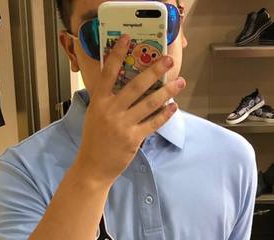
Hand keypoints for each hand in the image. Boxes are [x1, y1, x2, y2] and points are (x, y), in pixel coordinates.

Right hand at [75, 34, 185, 185]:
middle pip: (136, 85)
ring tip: (180, 82)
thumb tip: (122, 85)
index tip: (127, 38)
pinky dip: (165, 114)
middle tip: (169, 60)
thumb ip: (107, 100)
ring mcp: (123, 125)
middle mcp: (111, 110)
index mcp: (99, 102)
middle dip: (155, 70)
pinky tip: (174, 106)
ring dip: (167, 91)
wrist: (93, 167)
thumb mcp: (94, 115)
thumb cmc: (94, 141)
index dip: (117, 54)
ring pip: (149, 103)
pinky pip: (153, 123)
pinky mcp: (133, 139)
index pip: (108, 73)